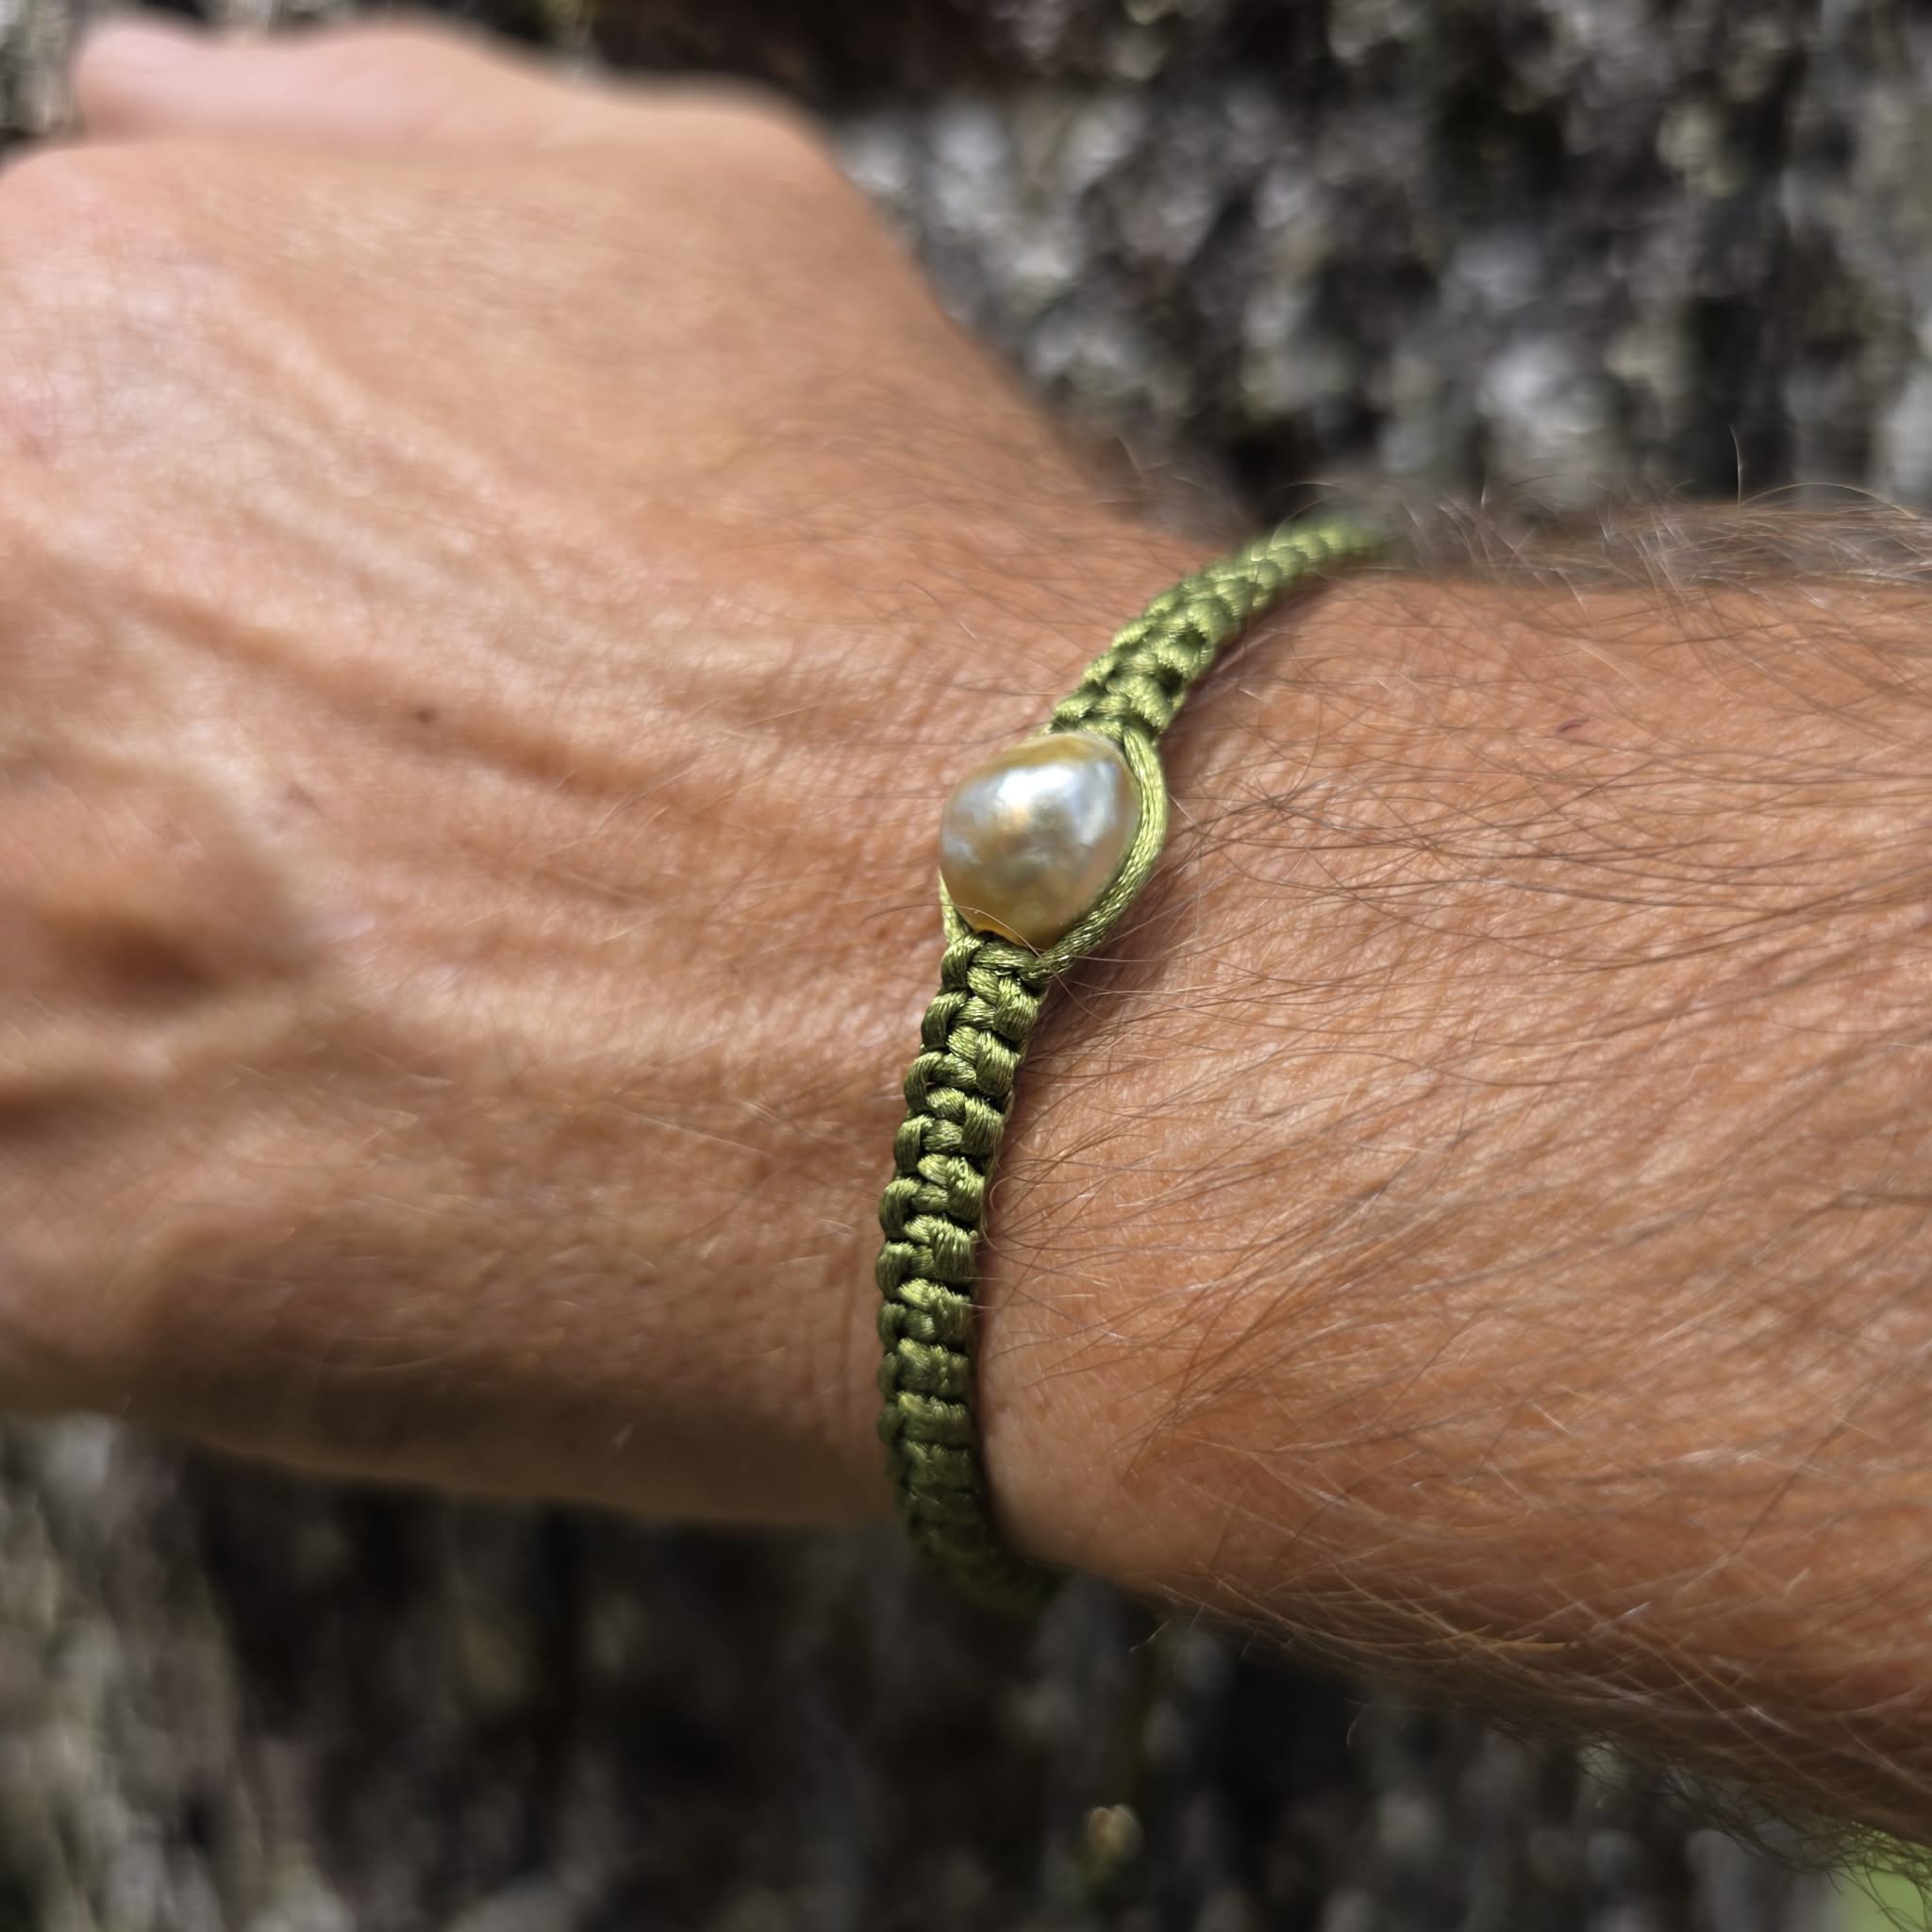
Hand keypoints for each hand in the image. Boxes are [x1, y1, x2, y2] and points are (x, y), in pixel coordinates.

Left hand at [0, 18, 1194, 1523]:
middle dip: (113, 794)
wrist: (1079, 999)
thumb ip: (357, 137)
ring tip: (358, 1026)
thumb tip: (140, 94)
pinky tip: (314, 1180)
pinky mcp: (49, 1258)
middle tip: (333, 880)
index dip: (113, 621)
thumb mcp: (680, 232)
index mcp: (58, 338)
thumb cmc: (912, 624)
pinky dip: (115, 1204)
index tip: (251, 715)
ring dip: (107, 994)